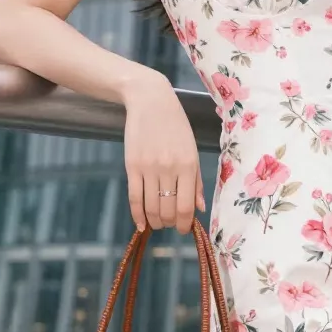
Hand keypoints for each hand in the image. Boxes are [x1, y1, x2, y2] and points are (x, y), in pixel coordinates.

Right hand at [121, 69, 204, 234]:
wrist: (150, 101)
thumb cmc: (176, 126)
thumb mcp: (192, 150)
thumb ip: (196, 180)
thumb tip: (199, 209)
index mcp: (188, 165)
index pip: (187, 206)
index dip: (185, 224)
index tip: (185, 229)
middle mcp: (169, 169)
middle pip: (168, 210)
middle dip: (171, 223)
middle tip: (171, 224)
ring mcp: (149, 168)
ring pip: (151, 207)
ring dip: (155, 221)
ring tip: (158, 223)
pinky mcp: (132, 166)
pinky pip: (134, 197)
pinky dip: (137, 215)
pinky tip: (141, 224)